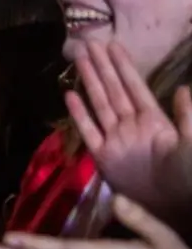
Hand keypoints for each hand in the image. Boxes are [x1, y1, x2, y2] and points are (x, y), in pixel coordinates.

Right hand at [67, 39, 191, 221]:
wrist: (175, 206)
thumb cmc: (188, 176)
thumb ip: (187, 116)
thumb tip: (183, 87)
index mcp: (154, 121)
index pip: (136, 87)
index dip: (125, 66)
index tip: (114, 44)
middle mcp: (132, 126)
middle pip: (114, 90)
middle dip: (102, 66)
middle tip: (89, 42)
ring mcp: (116, 140)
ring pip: (99, 104)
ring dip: (89, 81)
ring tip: (79, 59)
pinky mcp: (103, 157)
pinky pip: (88, 131)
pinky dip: (78, 114)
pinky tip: (69, 96)